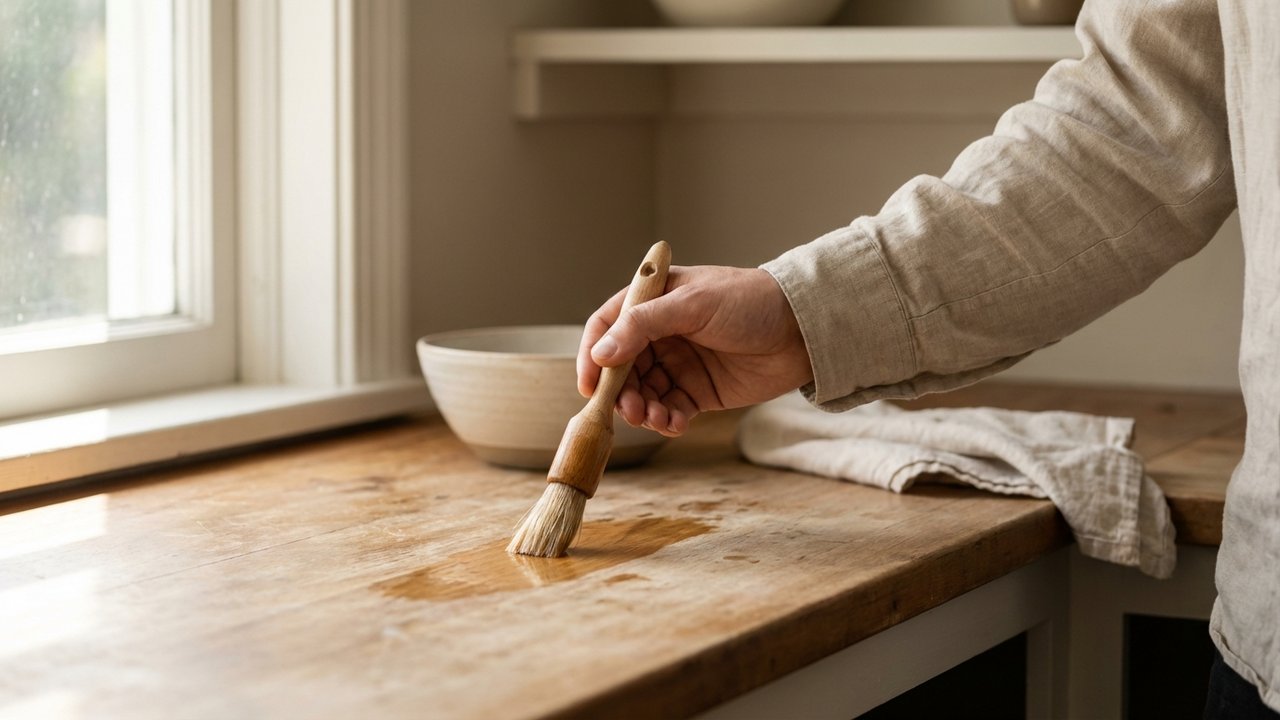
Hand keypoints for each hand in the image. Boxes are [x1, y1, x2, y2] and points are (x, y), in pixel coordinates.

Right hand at [577, 265, 813, 436]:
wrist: (803, 328)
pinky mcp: (699, 391)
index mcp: (653, 302)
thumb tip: (601, 353)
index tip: (588, 384)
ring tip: (655, 418)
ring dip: (642, 410)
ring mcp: (679, 364)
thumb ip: (643, 326)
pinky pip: (670, 410)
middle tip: (630, 410)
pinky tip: (675, 423)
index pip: (607, 326)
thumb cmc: (750, 301)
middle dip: (620, 392)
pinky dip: (666, 420)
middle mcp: (660, 333)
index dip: (592, 354)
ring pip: (643, 393)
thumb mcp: (694, 304)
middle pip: (620, 368)